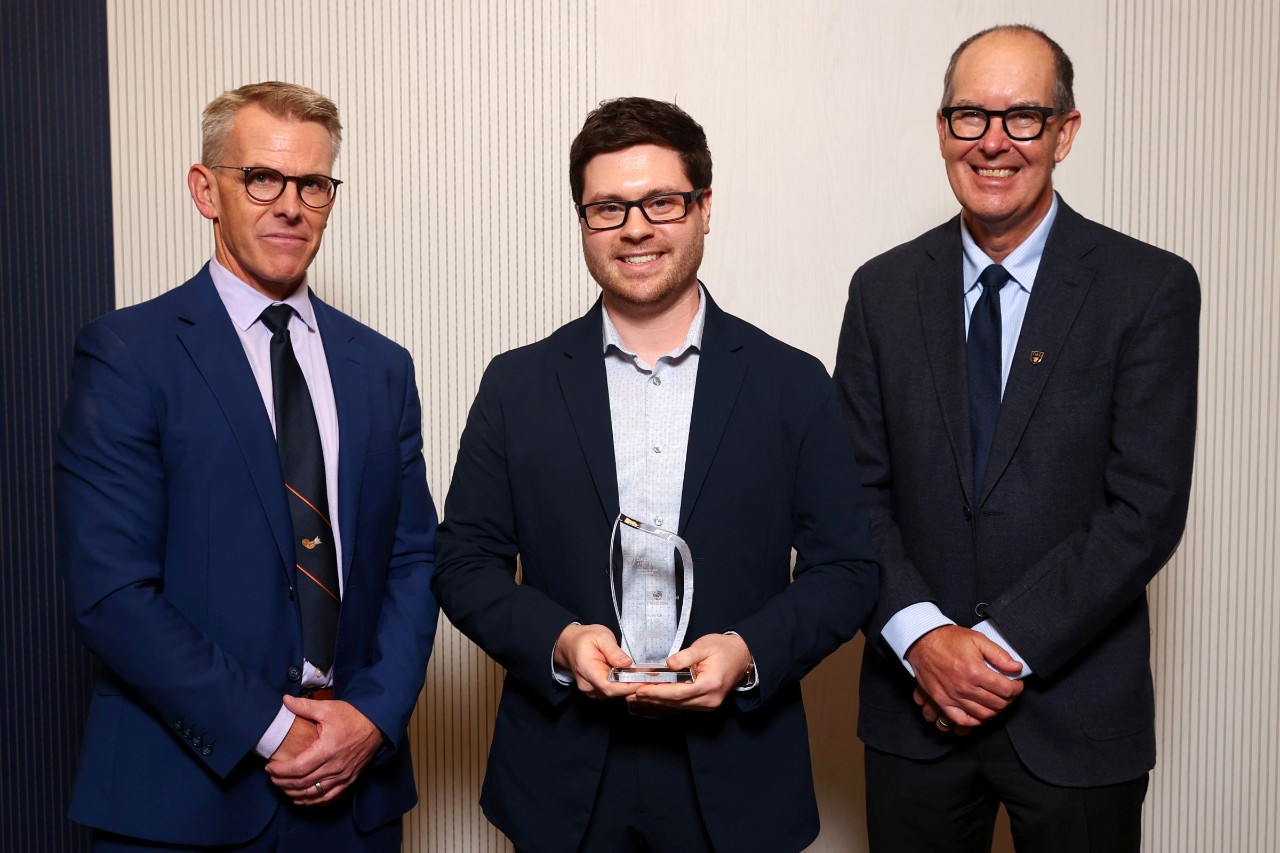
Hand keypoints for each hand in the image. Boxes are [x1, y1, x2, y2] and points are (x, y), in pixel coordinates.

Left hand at [265, 696, 382, 805]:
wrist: (378, 725)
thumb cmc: (353, 716)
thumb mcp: (328, 708)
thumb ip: (304, 706)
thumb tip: (284, 700)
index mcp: (327, 749)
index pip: (298, 768)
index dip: (280, 771)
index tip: (269, 767)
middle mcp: (335, 767)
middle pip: (302, 784)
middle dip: (283, 782)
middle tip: (272, 776)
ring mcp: (343, 776)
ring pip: (313, 794)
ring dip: (295, 794)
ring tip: (283, 787)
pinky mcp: (349, 780)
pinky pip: (328, 797)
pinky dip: (313, 801)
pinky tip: (303, 798)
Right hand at [553, 623, 640, 699]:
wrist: (571, 644)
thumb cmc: (585, 639)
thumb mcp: (601, 637)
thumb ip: (613, 651)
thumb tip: (627, 663)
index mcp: (587, 670)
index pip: (608, 687)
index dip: (627, 686)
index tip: (643, 680)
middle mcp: (587, 685)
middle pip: (613, 692)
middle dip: (632, 686)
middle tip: (650, 676)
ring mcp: (591, 690)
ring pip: (614, 694)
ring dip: (629, 686)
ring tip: (643, 675)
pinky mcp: (596, 690)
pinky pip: (611, 691)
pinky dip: (623, 686)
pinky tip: (632, 677)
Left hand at [627, 633, 752, 713]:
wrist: (742, 656)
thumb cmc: (724, 649)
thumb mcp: (704, 646)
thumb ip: (685, 656)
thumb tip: (668, 665)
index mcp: (710, 685)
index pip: (678, 692)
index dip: (657, 692)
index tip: (640, 689)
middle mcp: (709, 699)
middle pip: (676, 702)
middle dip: (652, 698)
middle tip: (631, 694)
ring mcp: (708, 704)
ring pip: (678, 705)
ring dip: (658, 701)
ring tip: (637, 696)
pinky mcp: (705, 703)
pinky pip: (683, 704)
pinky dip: (668, 700)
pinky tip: (654, 697)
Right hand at [905, 625, 1023, 727]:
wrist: (922, 641)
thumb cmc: (949, 640)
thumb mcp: (978, 639)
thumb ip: (999, 655)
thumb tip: (1016, 667)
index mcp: (975, 671)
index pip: (1006, 689)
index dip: (1017, 688)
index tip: (1017, 684)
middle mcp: (965, 687)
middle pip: (997, 703)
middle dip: (1008, 700)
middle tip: (1008, 693)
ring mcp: (952, 696)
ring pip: (983, 714)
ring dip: (995, 710)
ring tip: (997, 701)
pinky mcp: (942, 701)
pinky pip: (962, 719)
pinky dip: (975, 721)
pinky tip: (980, 714)